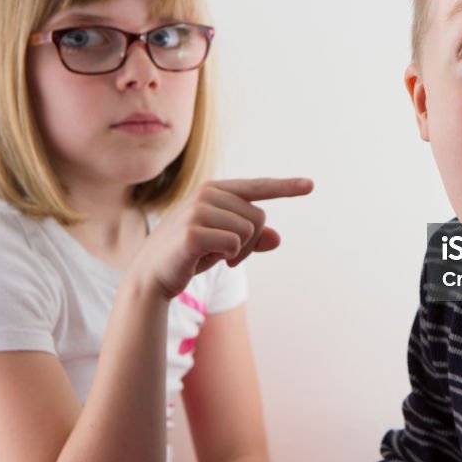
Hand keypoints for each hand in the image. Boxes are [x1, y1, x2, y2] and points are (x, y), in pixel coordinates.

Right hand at [136, 177, 312, 299]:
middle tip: (227, 255)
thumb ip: (251, 239)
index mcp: (214, 190)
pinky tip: (205, 259)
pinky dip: (227, 257)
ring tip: (214, 256)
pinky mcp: (194, 231)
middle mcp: (207, 193)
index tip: (310, 185)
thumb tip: (277, 238)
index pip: (257, 187)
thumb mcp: (224, 245)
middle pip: (259, 218)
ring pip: (249, 232)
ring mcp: (198, 210)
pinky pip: (235, 245)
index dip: (285, 187)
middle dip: (250, 243)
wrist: (151, 276)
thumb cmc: (188, 257)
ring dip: (238, 252)